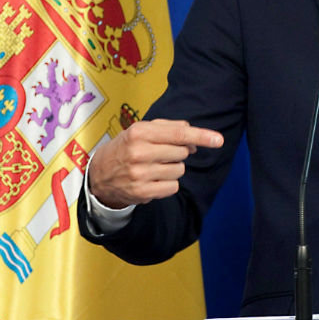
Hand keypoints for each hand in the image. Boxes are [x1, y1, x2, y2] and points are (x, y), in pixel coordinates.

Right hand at [87, 119, 222, 208]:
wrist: (100, 174)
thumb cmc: (126, 148)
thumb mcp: (142, 130)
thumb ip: (169, 127)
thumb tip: (193, 134)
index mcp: (140, 133)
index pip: (179, 134)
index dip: (201, 137)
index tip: (218, 140)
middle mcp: (139, 153)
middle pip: (182, 153)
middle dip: (178, 153)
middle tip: (162, 154)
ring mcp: (140, 174)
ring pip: (179, 170)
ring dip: (173, 169)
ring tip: (154, 167)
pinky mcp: (142, 192)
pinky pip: (174, 187)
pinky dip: (168, 184)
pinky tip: (153, 180)